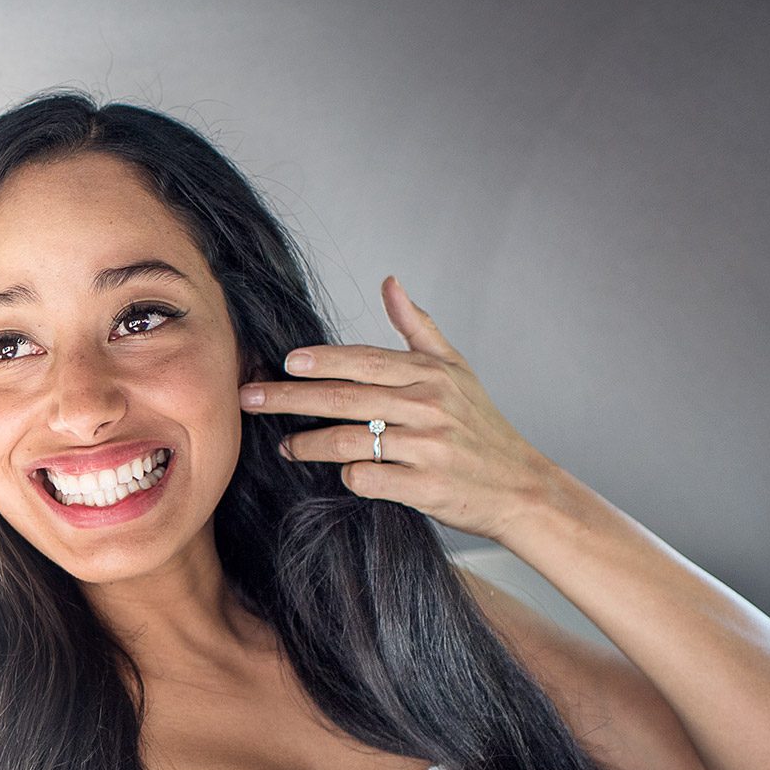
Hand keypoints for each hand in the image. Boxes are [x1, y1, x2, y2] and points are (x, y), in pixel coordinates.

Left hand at [241, 274, 560, 543]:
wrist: (520, 488)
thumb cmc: (482, 427)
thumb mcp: (457, 369)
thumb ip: (418, 327)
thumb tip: (390, 281)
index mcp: (430, 375)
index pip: (363, 362)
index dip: (321, 361)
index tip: (284, 363)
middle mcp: (427, 408)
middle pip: (344, 399)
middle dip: (290, 399)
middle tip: (249, 399)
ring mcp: (426, 448)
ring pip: (349, 441)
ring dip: (308, 444)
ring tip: (284, 446)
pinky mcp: (423, 488)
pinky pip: (367, 479)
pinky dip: (347, 476)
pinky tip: (338, 474)